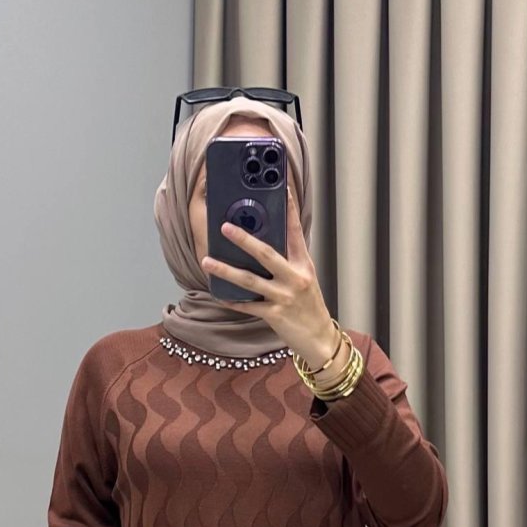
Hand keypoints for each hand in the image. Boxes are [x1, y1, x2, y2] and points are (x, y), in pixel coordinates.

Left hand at [201, 184, 342, 366]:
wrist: (319, 339)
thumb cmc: (310, 307)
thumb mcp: (305, 280)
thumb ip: (288, 262)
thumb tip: (263, 246)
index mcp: (304, 265)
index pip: (295, 232)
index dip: (289, 209)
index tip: (281, 187)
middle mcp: (295, 278)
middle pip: (266, 254)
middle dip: (244, 240)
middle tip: (225, 227)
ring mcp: (284, 297)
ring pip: (250, 281)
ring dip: (226, 270)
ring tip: (207, 261)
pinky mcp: (275, 316)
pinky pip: (248, 306)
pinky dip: (233, 300)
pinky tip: (219, 294)